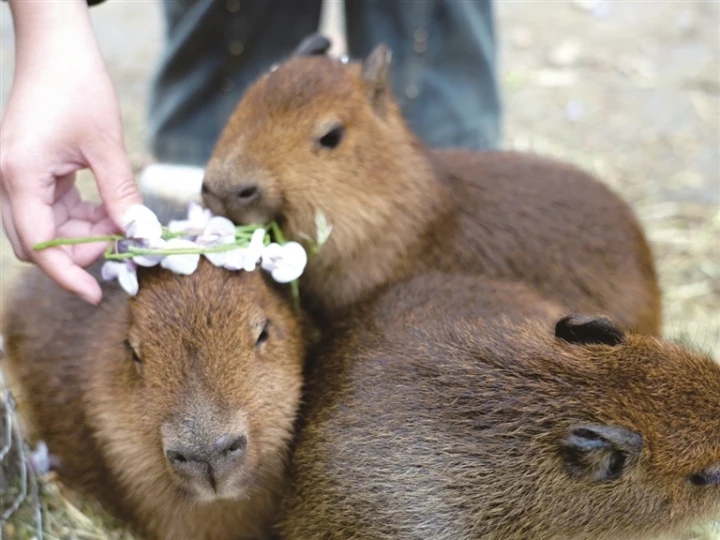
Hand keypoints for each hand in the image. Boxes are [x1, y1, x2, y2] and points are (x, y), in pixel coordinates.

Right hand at [0, 0, 142, 303]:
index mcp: (19, 176)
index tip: (95, 295)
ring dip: (80, 233)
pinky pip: (48, 210)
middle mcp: (5, 180)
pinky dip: (77, 216)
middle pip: (36, 244)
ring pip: (43, 229)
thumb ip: (121, 195)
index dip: (69, 275)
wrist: (56, 47)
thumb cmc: (78, 86)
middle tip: (120, 245)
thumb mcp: (107, 146)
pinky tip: (105, 206)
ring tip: (119, 220)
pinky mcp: (24, 171)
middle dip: (78, 252)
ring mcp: (12, 176)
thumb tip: (138, 235)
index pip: (41, 247)